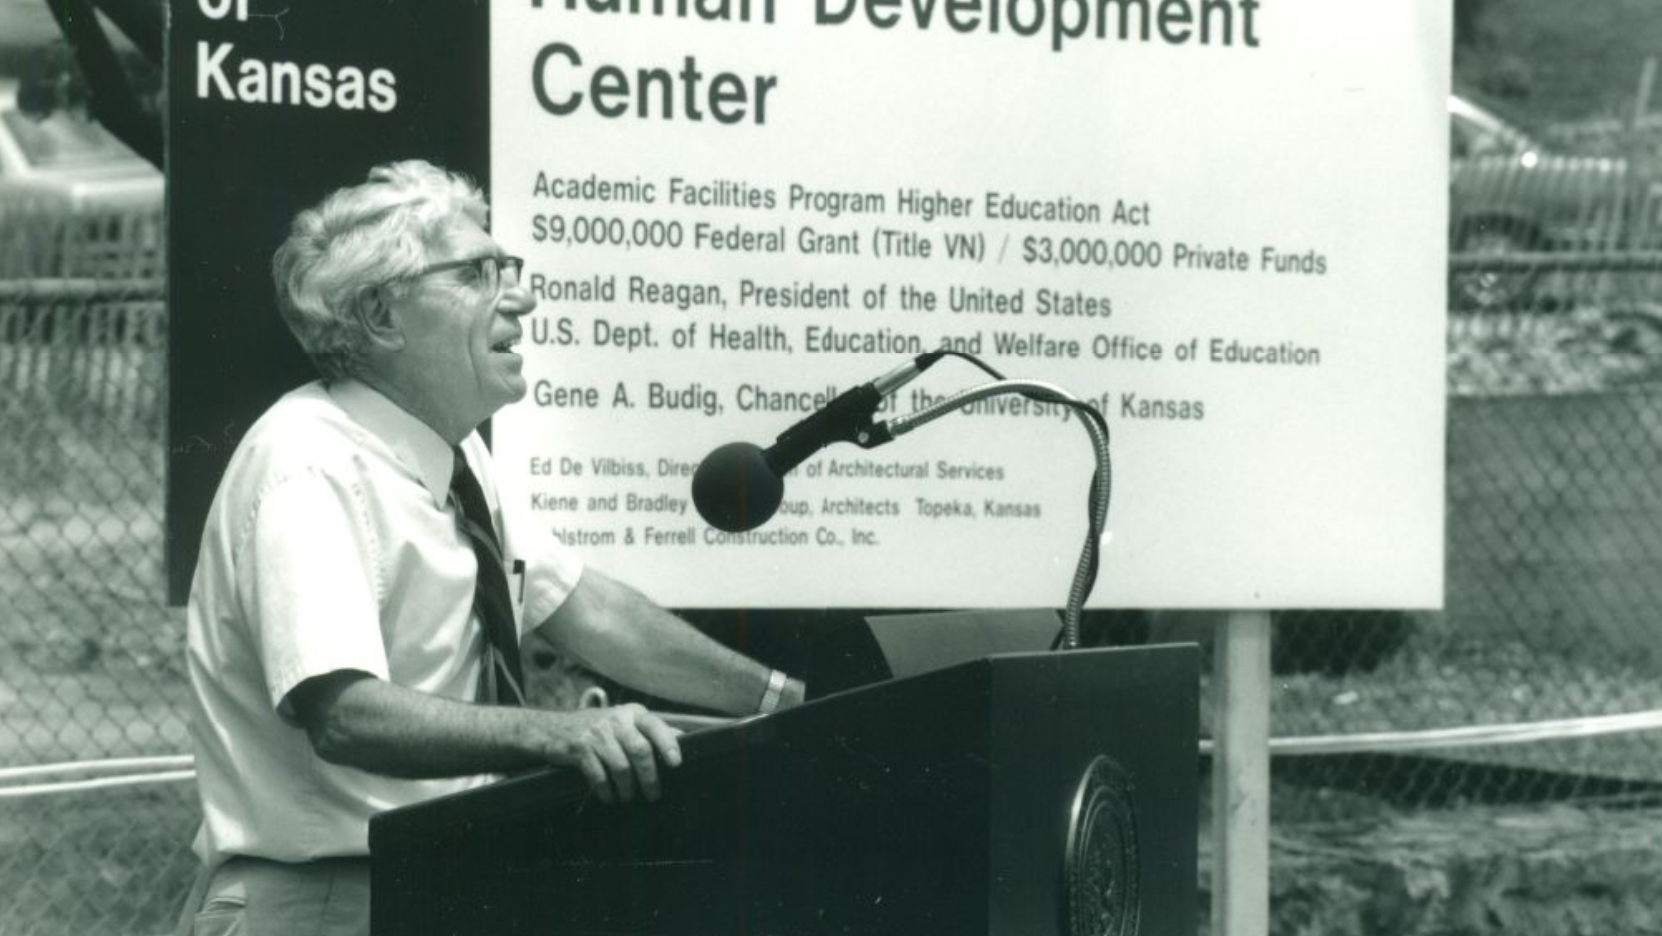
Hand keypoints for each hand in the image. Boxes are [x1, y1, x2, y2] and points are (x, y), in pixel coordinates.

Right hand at [545, 704, 682, 802]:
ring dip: (628, 788)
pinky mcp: (579, 748)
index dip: (668, 744)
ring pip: (621, 766)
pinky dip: (606, 791)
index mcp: (633, 713)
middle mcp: (616, 719)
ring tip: (630, 798)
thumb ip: (651, 730)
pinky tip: (610, 797)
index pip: (655, 725)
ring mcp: (597, 733)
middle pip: (640, 750)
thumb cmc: (600, 729)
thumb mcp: (625, 722)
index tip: (676, 764)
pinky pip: (598, 775)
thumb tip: (683, 738)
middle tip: (653, 795)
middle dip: (649, 777)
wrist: (552, 728)